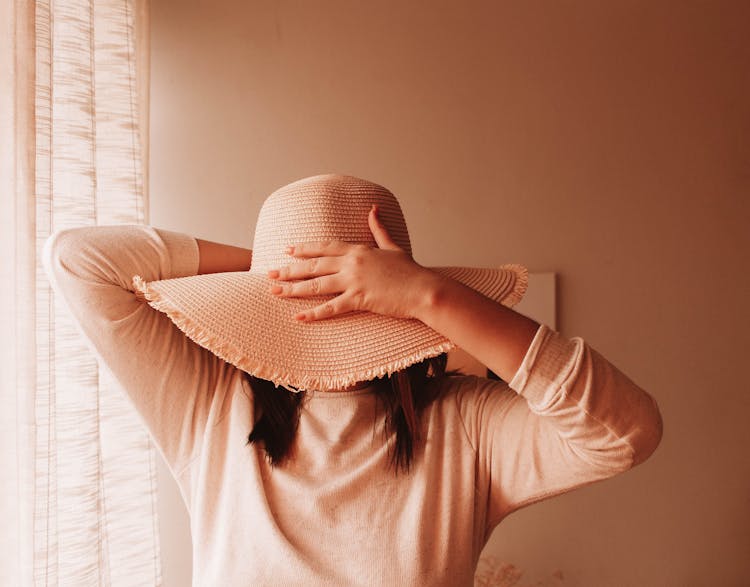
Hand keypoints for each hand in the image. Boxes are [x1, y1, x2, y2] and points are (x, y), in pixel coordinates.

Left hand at [267, 205, 437, 321]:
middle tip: (270, 273)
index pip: (324, 247)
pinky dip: (313, 314)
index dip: (304, 249)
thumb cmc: (411, 271)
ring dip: (292, 289)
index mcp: (358, 250)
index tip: (288, 251)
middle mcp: (352, 263)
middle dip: (289, 269)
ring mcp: (354, 281)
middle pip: (313, 266)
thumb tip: (374, 209)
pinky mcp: (359, 299)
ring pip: (315, 285)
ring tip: (274, 291)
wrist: (424, 289)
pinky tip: (298, 317)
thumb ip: (379, 229)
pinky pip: (331, 308)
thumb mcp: (393, 246)